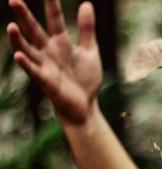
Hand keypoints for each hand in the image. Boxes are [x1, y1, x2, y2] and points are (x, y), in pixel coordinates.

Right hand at [7, 0, 101, 124]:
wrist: (86, 105)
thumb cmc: (85, 78)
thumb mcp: (90, 51)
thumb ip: (86, 29)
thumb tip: (86, 3)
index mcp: (60, 42)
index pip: (54, 18)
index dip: (51, 4)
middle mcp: (49, 51)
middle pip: (34, 30)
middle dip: (24, 16)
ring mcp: (45, 65)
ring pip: (28, 49)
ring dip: (18, 39)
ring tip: (11, 26)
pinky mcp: (46, 81)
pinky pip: (34, 71)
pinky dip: (27, 64)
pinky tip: (19, 55)